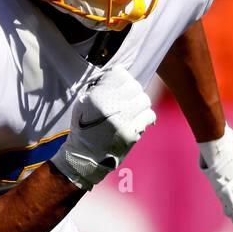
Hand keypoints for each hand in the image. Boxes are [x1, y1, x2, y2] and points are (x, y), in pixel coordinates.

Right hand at [53, 68, 155, 189]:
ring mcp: (122, 120)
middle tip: (129, 100)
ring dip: (141, 104)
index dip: (122, 78)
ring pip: (144, 99)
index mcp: (96, 96)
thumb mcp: (84, 104)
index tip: (121, 86)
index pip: (120, 74)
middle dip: (133, 92)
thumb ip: (100, 88)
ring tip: (133, 111)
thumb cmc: (84, 129)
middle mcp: (110, 106)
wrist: (85, 158)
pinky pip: (149, 116)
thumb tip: (120, 76)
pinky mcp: (131, 133)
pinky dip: (145, 117)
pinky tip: (137, 121)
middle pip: (135, 86)